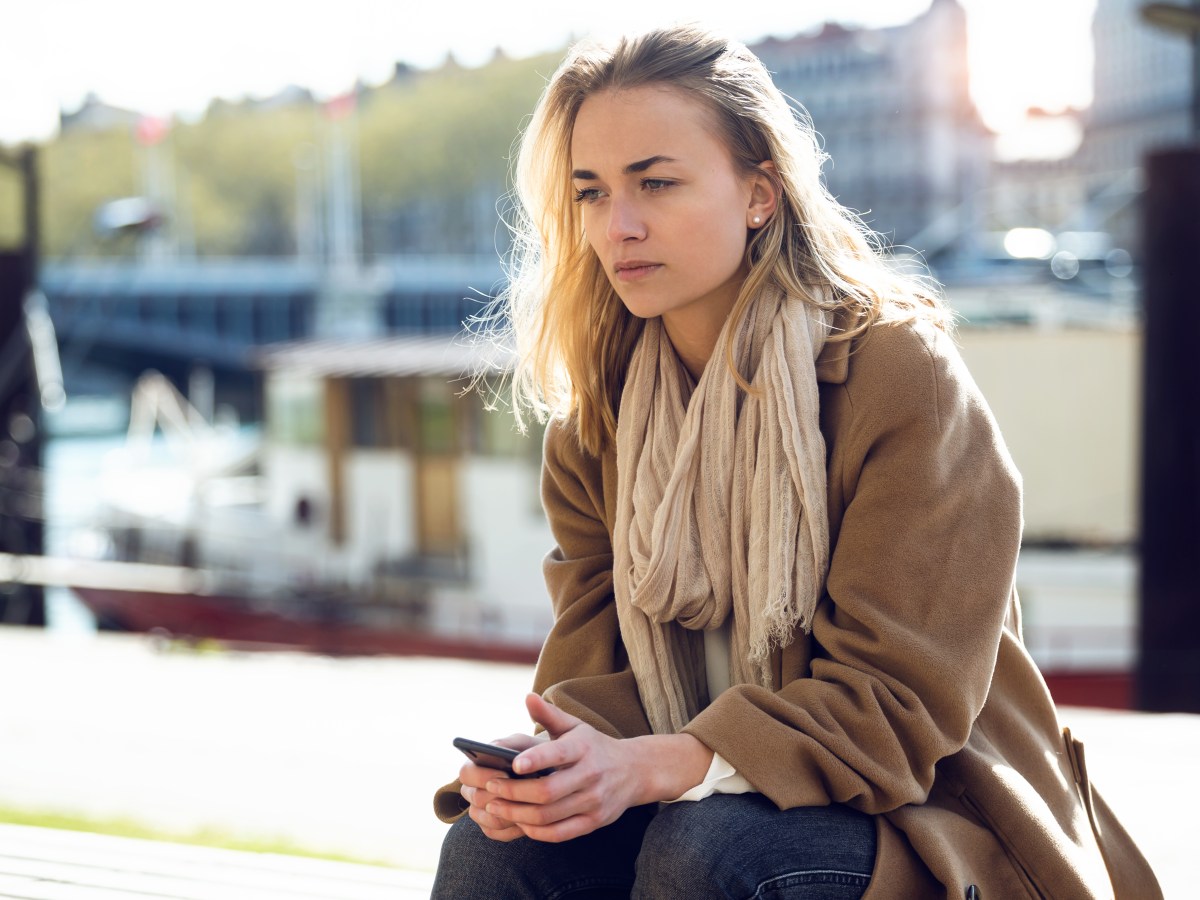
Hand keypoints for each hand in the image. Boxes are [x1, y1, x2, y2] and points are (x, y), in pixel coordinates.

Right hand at [458, 732, 543, 841]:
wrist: (544, 774)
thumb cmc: (529, 754)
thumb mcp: (520, 743)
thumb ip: (506, 744)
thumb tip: (495, 749)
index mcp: (473, 767)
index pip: (466, 773)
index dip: (484, 776)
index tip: (506, 774)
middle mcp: (471, 790)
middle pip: (476, 799)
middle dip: (500, 796)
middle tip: (523, 793)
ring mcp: (479, 811)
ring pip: (488, 819)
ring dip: (510, 814)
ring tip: (531, 806)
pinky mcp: (490, 828)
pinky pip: (497, 833)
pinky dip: (513, 828)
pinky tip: (530, 819)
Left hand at [481, 693, 712, 842]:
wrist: (635, 770)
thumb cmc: (594, 746)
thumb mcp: (575, 725)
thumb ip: (549, 714)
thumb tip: (527, 697)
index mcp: (584, 747)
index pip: (558, 754)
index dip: (535, 760)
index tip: (513, 764)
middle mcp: (591, 775)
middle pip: (547, 791)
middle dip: (514, 792)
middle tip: (489, 788)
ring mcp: (594, 801)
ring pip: (550, 815)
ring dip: (518, 814)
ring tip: (495, 806)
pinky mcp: (594, 822)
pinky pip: (560, 833)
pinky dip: (536, 831)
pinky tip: (519, 822)